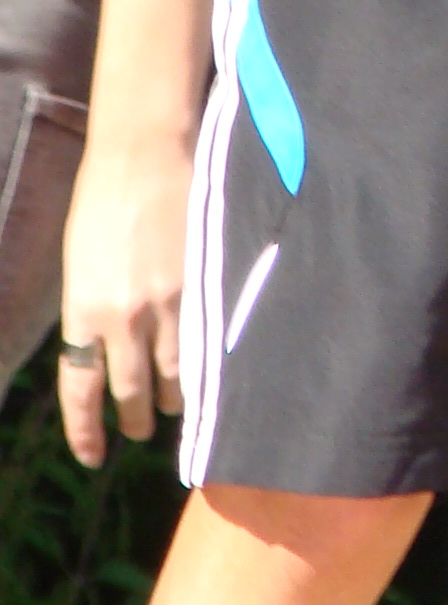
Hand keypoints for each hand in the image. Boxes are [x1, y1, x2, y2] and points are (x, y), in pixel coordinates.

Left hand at [57, 127, 190, 466]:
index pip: (81, 389)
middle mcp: (124, 316)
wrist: (146, 150)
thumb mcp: (80, 262)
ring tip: (172, 407)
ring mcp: (169, 301)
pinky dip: (205, 365)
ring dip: (171, 398)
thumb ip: (92, 308)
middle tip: (138, 432)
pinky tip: (209, 375)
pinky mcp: (204, 283)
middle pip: (129, 391)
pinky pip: (206, 342)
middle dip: (133, 420)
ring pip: (173, 375)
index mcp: (84, 309)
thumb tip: (105, 347)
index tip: (92, 454)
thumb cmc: (104, 197)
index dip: (87, 430)